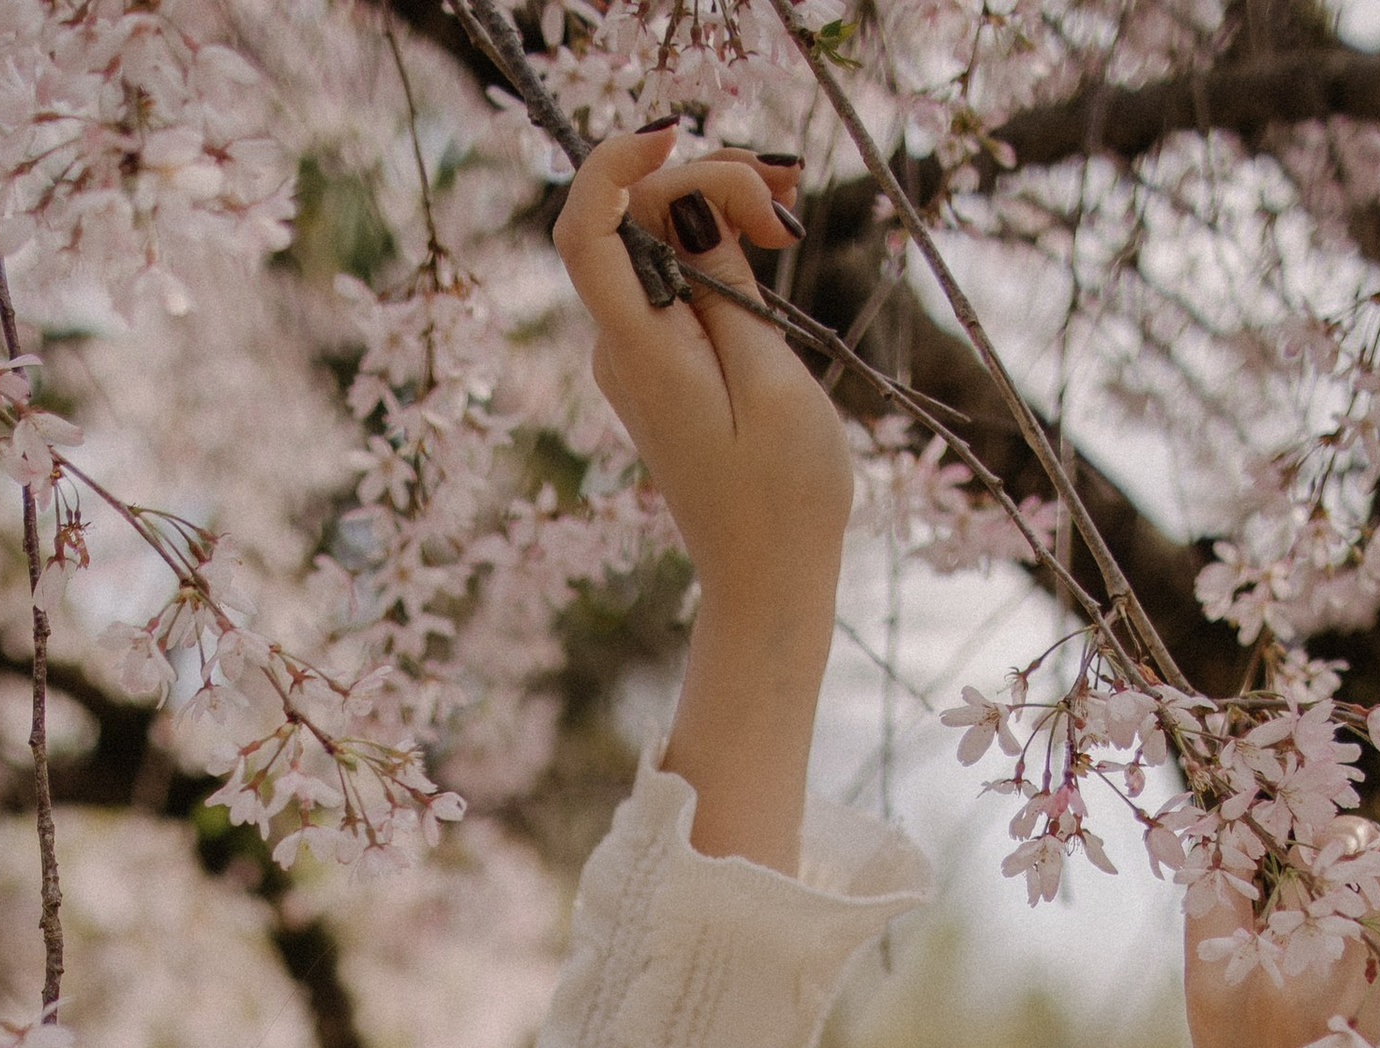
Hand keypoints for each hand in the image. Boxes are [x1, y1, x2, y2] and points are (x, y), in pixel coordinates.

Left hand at [551, 129, 850, 624]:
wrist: (766, 580)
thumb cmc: (782, 496)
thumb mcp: (771, 378)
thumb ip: (727, 284)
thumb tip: (690, 202)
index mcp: (640, 353)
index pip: (587, 231)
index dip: (614, 164)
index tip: (674, 135)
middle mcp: (621, 346)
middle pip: (638, 219)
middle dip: (708, 180)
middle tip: (789, 198)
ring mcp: (637, 353)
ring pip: (660, 240)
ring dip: (722, 206)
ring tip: (791, 217)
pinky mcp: (662, 361)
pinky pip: (676, 276)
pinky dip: (720, 247)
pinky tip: (773, 243)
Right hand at [1186, 824, 1379, 1047]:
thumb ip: (1229, 1000)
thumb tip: (1251, 926)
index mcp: (1217, 1002)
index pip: (1221, 884)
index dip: (1247, 841)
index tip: (1269, 824)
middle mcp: (1279, 993)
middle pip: (1311, 873)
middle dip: (1342, 846)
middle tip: (1360, 850)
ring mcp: (1348, 1011)